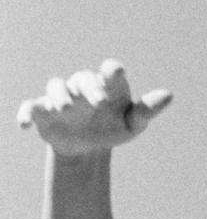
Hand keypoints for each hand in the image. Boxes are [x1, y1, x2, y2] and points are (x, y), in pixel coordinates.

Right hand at [17, 59, 171, 155]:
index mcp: (106, 86)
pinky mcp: (44, 111)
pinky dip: (27, 113)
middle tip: (99, 101)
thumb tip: (169, 95)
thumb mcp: (132, 124)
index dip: (112, 72)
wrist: (88, 146)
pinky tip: (25, 125)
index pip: (109, 73)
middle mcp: (82, 87)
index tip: (116, 72)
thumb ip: (147, 110)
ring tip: (66, 109)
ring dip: (59, 95)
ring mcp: (62, 98)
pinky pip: (31, 107)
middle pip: (83, 79)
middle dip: (89, 87)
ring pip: (56, 87)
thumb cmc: (113, 128)